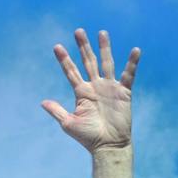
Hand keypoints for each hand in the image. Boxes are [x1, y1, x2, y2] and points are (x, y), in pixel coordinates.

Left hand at [42, 28, 138, 154]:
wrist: (108, 146)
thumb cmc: (88, 137)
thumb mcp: (69, 123)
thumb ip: (57, 111)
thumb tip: (42, 102)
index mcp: (81, 92)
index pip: (71, 72)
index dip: (64, 60)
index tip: (56, 46)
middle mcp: (95, 86)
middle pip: (88, 62)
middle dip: (83, 47)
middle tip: (78, 31)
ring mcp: (110, 88)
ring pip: (106, 63)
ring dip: (104, 48)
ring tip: (102, 33)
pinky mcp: (124, 92)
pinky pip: (129, 75)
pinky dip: (132, 63)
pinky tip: (135, 51)